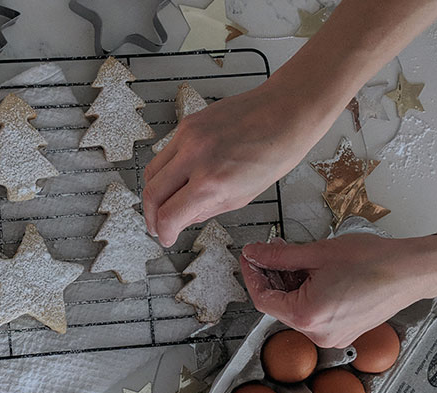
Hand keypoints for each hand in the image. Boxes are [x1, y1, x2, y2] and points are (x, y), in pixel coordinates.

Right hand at [142, 83, 324, 246]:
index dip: (163, 232)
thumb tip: (183, 219)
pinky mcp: (188, 123)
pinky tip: (176, 177)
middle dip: (151, 216)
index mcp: (212, 183)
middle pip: (151, 194)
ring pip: (152, 171)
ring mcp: (188, 137)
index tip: (166, 237)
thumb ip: (207, 210)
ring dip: (154, 192)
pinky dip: (166, 169)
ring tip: (163, 202)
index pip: (169, 215)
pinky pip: (165, 152)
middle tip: (156, 225)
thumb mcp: (244, 196)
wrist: (285, 111)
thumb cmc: (276, 151)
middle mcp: (195, 158)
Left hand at [238, 234, 436, 347]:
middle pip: (280, 305)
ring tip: (296, 258)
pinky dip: (308, 294)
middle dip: (272, 277)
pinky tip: (312, 273)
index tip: (250, 257)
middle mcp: (318, 335)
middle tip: (271, 251)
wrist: (412, 271)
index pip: (263, 300)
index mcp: (308, 317)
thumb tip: (254, 254)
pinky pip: (315, 314)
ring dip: (290, 285)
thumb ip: (279, 256)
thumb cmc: (372, 261)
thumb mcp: (317, 253)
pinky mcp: (344, 332)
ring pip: (297, 310)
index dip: (252, 276)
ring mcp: (333, 337)